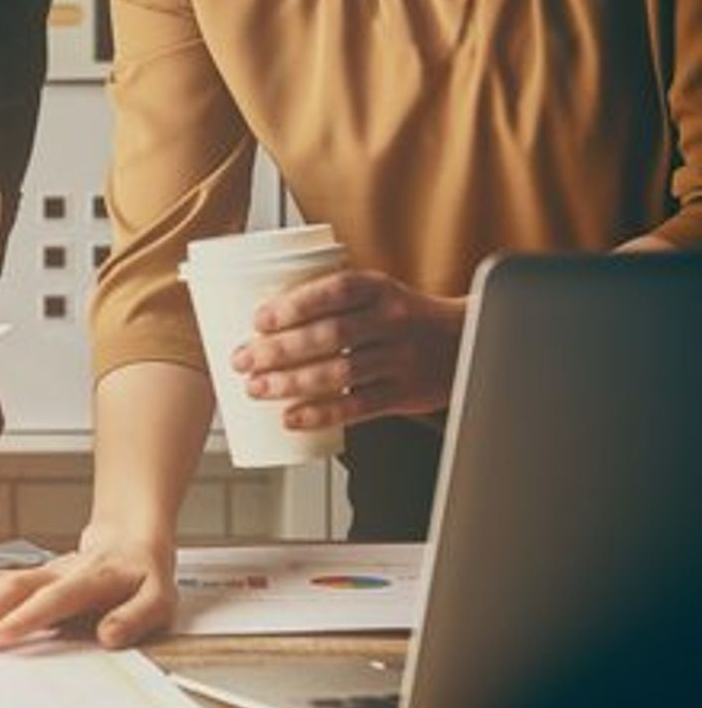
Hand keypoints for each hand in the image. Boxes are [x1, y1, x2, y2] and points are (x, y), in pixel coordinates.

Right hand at [0, 526, 177, 653]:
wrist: (130, 541)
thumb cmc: (143, 575)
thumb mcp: (160, 598)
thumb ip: (136, 617)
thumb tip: (108, 635)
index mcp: (89, 578)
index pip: (52, 597)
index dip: (24, 616)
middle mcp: (55, 572)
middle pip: (9, 587)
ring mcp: (36, 573)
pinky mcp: (25, 579)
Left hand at [232, 270, 465, 430]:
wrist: (464, 341)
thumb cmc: (401, 315)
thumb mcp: (375, 293)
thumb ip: (329, 300)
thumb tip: (255, 313)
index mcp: (379, 289)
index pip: (335, 292)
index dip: (295, 305)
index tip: (258, 320)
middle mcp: (392, 321)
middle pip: (330, 335)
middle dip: (280, 350)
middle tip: (242, 360)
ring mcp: (400, 358)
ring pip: (341, 373)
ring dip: (292, 383)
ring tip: (256, 389)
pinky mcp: (404, 393)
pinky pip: (359, 407)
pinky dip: (322, 414)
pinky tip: (292, 418)